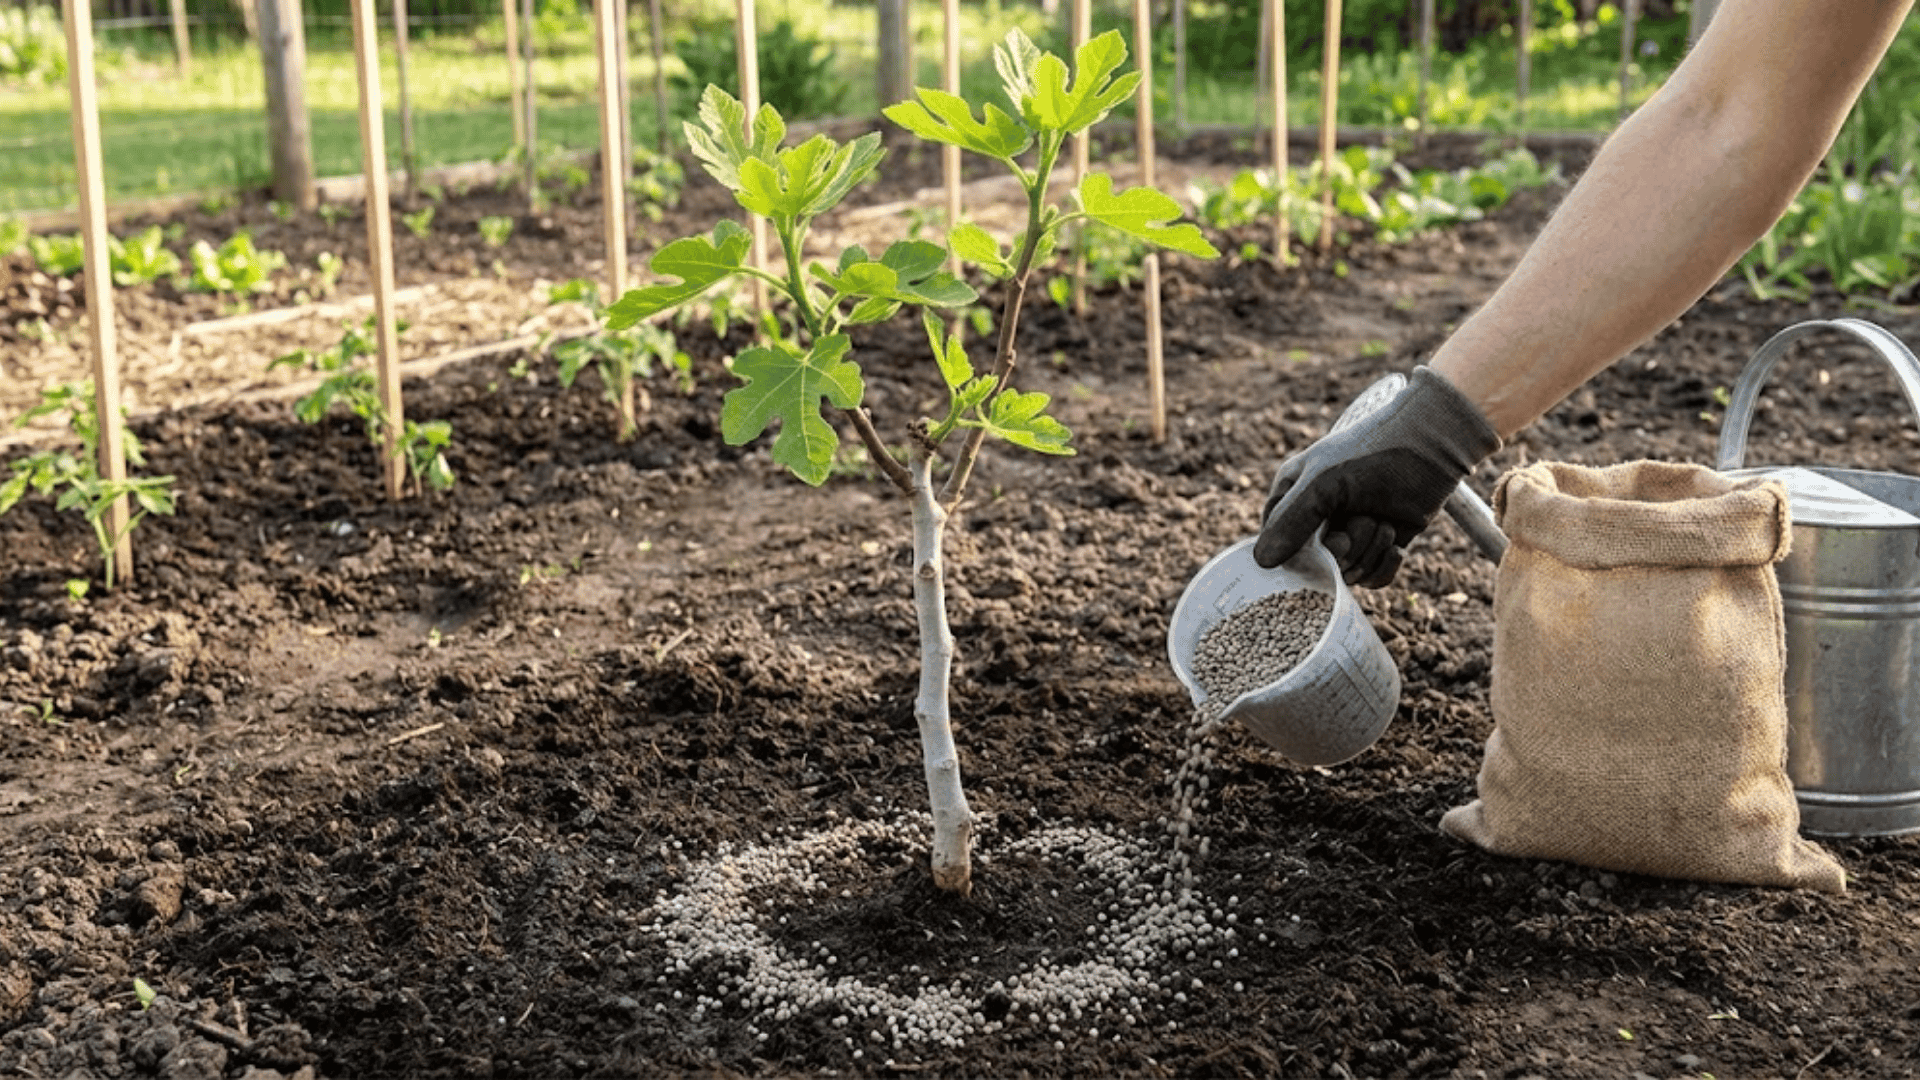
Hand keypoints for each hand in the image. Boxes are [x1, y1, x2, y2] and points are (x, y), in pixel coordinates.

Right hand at [1255, 367, 1500, 586]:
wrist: (1433, 447)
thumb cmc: (1372, 453)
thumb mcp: (1323, 483)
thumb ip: (1290, 522)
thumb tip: (1261, 563)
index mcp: (1293, 495)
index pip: (1275, 542)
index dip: (1296, 552)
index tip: (1323, 539)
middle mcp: (1318, 518)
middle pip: (1315, 565)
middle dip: (1344, 549)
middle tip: (1361, 522)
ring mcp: (1349, 534)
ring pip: (1346, 574)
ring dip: (1369, 552)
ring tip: (1383, 521)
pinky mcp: (1379, 547)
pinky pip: (1371, 581)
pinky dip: (1384, 567)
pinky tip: (1395, 544)